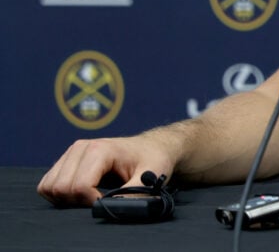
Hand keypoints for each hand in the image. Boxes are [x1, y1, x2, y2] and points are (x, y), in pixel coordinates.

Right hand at [37, 136, 174, 206]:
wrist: (152, 147)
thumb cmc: (153, 159)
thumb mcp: (152, 176)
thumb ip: (135, 193)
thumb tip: (116, 208)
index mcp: (100, 149)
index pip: (79, 186)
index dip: (91, 201)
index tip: (108, 201)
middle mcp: (81, 148)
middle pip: (61, 188)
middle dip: (78, 201)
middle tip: (100, 200)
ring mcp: (71, 153)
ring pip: (50, 187)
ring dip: (66, 199)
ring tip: (91, 196)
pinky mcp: (66, 160)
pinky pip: (47, 184)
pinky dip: (59, 195)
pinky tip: (81, 193)